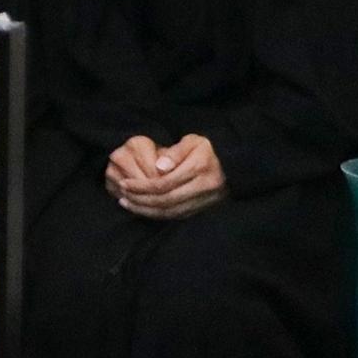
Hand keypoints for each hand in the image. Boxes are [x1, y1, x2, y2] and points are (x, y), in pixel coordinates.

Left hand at [107, 133, 225, 219]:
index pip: (164, 183)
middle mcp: (203, 187)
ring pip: (171, 212)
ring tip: (129, 205)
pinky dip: (159, 215)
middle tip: (123, 197)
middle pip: (166, 200)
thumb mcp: (193, 141)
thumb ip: (175, 152)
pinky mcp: (204, 209)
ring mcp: (205, 200)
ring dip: (147, 211)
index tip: (125, 184)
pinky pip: (178, 216)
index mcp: (199, 167)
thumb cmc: (208, 149)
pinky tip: (145, 210)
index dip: (142, 186)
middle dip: (141, 200)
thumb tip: (158, 167)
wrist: (234, 164)